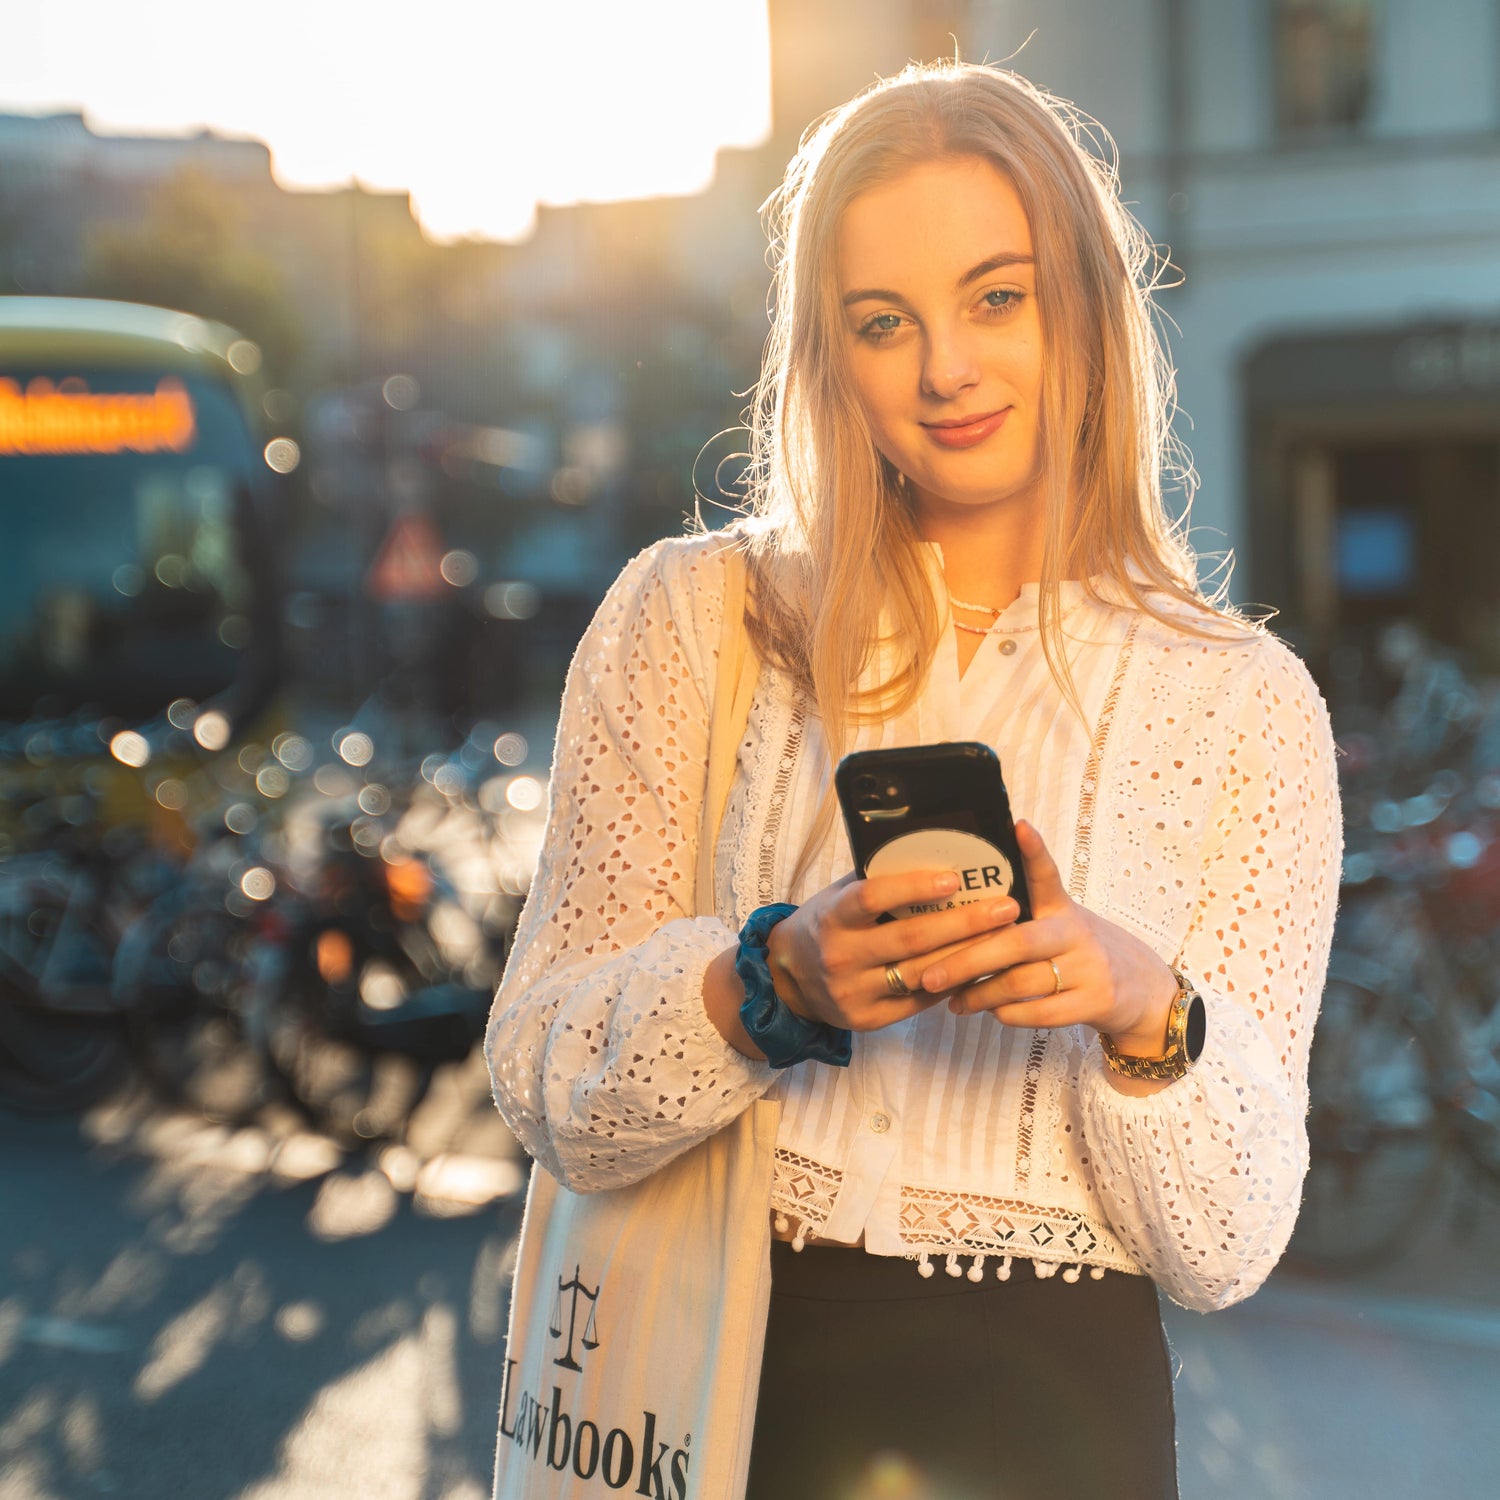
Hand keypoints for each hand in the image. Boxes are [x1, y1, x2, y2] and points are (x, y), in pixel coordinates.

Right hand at [765, 868, 1020, 1033]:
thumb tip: (935, 849)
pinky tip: (980, 966)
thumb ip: (877, 879)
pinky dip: (952, 983)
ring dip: (968, 954)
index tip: (955, 878)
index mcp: (832, 916)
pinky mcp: (867, 1019)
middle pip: (911, 939)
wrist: (789, 978)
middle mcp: (841, 955)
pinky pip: (919, 1001)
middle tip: (1006, 907)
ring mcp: (854, 992)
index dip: (914, 887)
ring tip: (1004, 936)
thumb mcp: (839, 895)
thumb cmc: (828, 923)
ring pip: (922, 973)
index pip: (873, 898)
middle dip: (965, 922)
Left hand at [916, 821, 1177, 1049]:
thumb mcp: (1060, 924)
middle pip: (1015, 941)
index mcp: (1061, 908)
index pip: (1047, 875)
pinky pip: (1042, 1011)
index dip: (1034, 851)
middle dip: (965, 960)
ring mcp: (1089, 968)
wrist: (1143, 991)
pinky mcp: (1096, 1001)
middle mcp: (1075, 933)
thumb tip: (957, 921)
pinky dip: (1010, 1014)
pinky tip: (992, 1013)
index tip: (1018, 826)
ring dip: (980, 994)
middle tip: (927, 975)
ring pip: (1022, 981)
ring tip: (953, 1001)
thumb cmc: (1081, 953)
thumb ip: (1021, 920)